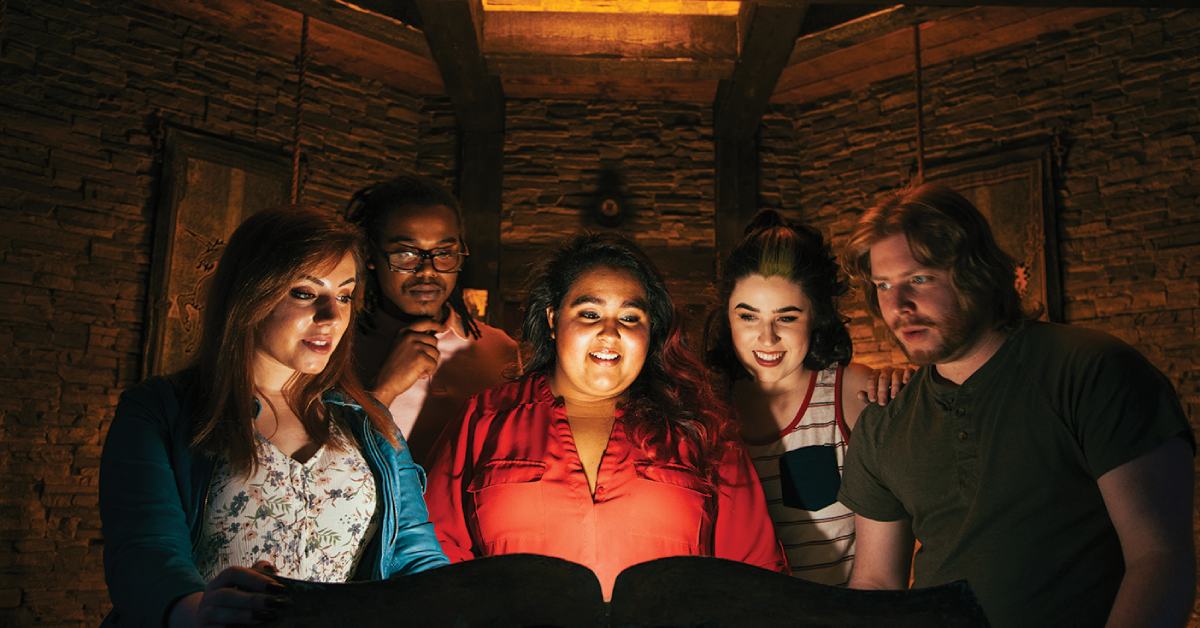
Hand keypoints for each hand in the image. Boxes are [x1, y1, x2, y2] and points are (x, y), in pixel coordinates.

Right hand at [169, 563, 287, 627]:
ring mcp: (203, 615)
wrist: (208, 623)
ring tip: (264, 617)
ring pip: (215, 613)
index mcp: (219, 582)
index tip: (277, 586)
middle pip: (225, 594)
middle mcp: (209, 597)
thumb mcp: (242, 588)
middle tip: (274, 603)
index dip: (255, 578)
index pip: (233, 573)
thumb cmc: (233, 604)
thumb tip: (272, 569)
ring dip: (242, 615)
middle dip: (251, 599)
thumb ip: (256, 577)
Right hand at [372, 318, 442, 404]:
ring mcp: (415, 346)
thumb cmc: (394, 367)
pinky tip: (417, 375)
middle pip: (434, 340)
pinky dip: (429, 372)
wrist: (384, 382)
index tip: (443, 327)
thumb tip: (434, 335)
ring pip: (435, 353)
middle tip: (419, 364)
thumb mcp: (401, 346)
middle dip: (431, 353)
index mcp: (404, 331)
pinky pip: (434, 364)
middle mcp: (409, 336)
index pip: (425, 322)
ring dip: (429, 364)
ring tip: (416, 370)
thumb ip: (414, 339)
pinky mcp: (420, 357)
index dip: (436, 324)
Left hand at [857, 365, 916, 405]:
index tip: (872, 400)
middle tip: (882, 403)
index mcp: (877, 375)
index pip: (872, 379)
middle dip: (882, 391)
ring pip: (896, 374)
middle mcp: (887, 371)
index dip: (871, 389)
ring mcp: (899, 371)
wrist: (903, 399)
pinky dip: (907, 375)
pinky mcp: (911, 372)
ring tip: (894, 397)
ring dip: (894, 385)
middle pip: (883, 377)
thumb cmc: (887, 399)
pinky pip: (909, 370)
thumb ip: (867, 398)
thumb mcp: (878, 400)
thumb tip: (859, 394)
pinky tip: (906, 383)